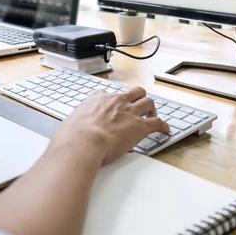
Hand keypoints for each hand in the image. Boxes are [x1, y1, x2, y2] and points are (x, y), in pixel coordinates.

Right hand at [49, 87, 168, 165]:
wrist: (83, 142)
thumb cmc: (73, 136)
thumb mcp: (70, 123)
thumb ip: (75, 124)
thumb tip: (71, 132)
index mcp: (97, 98)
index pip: (108, 94)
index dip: (113, 100)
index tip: (113, 106)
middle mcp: (116, 101)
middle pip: (134, 92)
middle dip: (138, 97)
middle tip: (139, 107)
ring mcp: (130, 112)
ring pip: (148, 102)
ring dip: (151, 108)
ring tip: (152, 115)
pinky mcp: (140, 126)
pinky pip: (157, 122)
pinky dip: (162, 126)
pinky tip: (165, 129)